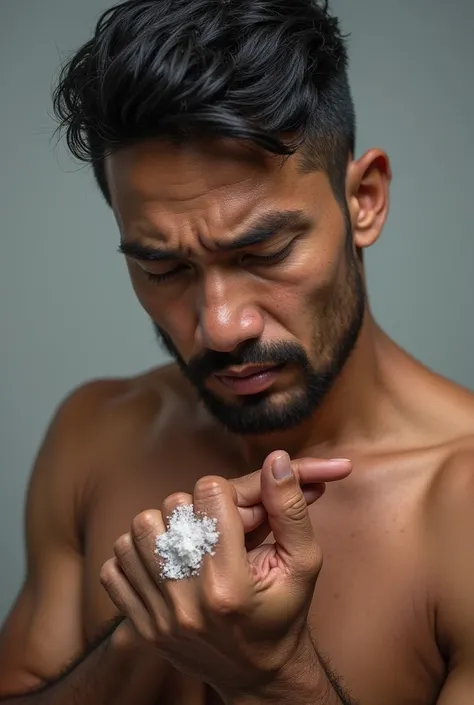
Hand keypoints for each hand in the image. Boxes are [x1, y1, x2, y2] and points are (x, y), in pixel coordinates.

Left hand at [100, 452, 350, 697]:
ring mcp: (158, 616)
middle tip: (214, 531)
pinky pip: (113, 567)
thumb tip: (277, 459)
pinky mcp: (139, 626)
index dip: (225, 493)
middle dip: (195, 509)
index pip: (208, 492)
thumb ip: (290, 507)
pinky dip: (135, 559)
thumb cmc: (283, 609)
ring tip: (187, 544)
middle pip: (171, 506)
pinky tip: (163, 566)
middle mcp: (187, 602)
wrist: (258, 672)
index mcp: (230, 585)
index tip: (234, 512)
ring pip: (137, 531)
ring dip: (163, 529)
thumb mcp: (304, 560)